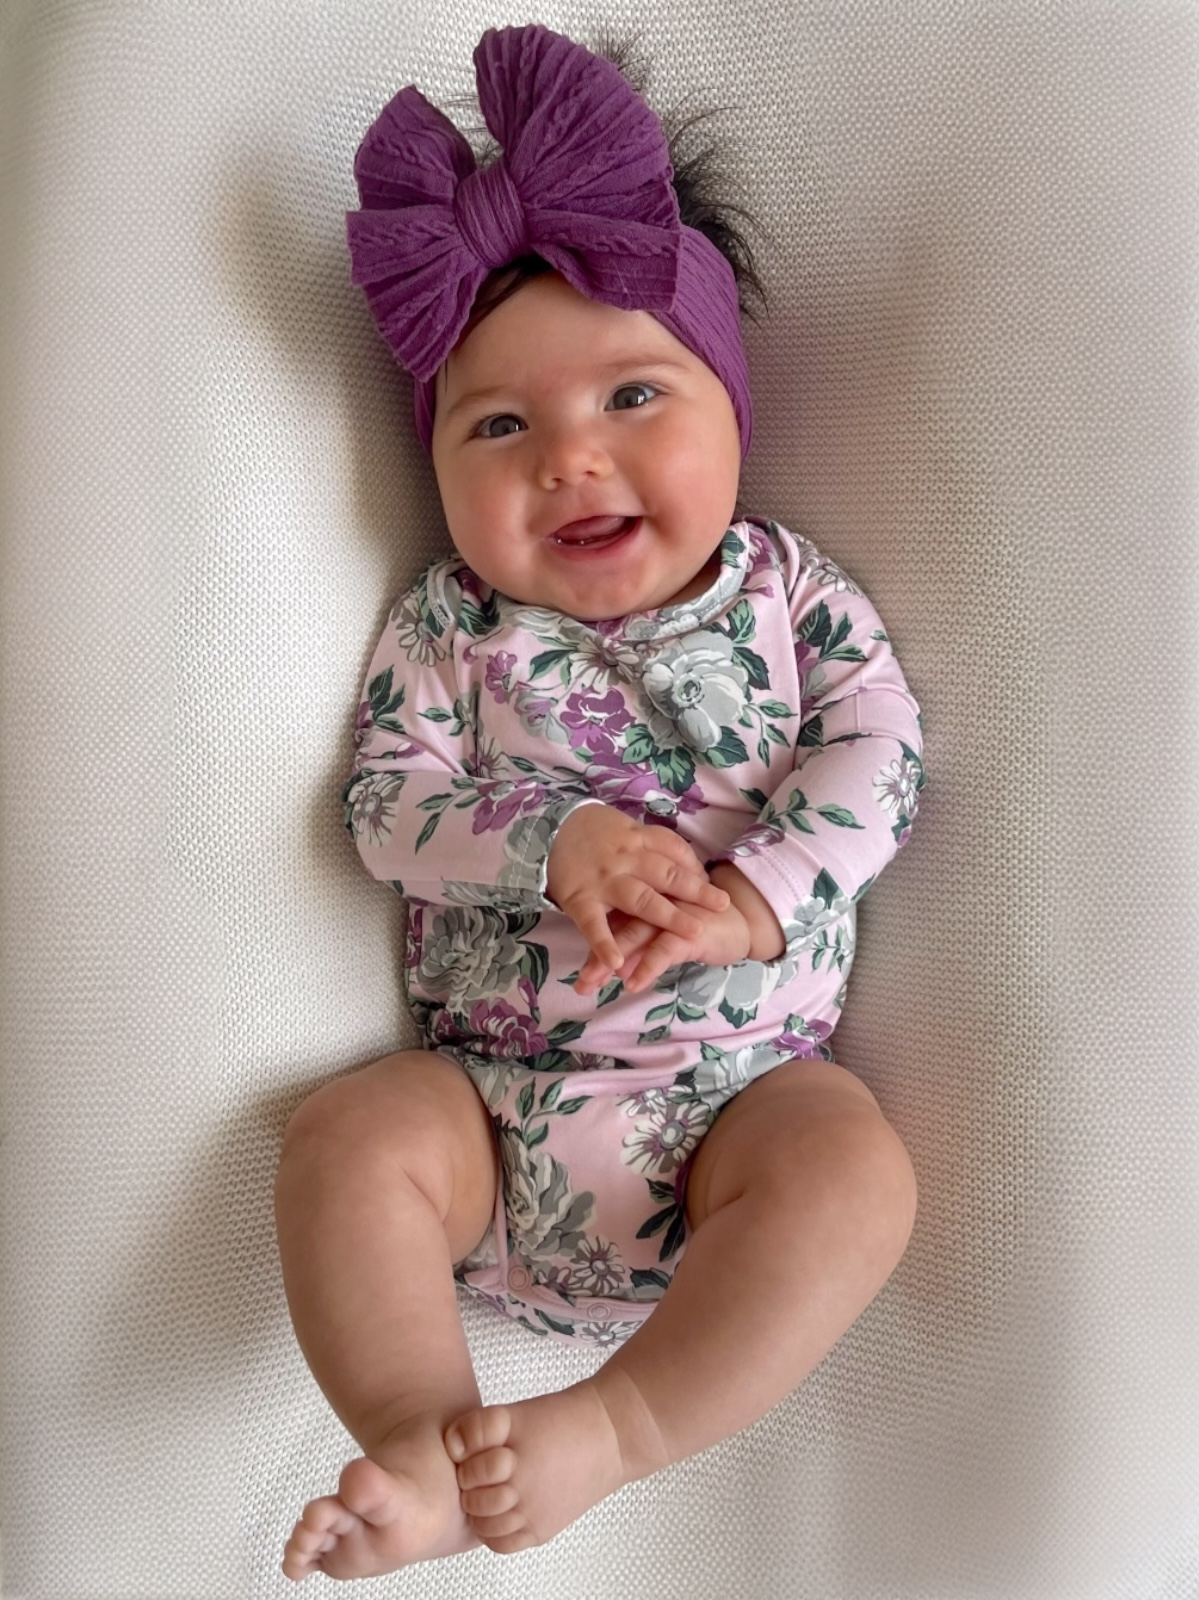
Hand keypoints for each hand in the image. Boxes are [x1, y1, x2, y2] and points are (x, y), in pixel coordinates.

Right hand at [546, 804, 729, 974]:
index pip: (674, 851)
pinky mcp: (580, 899)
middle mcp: (625, 859)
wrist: (543, 826)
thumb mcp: (620, 827)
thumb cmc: (587, 832)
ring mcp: (604, 880)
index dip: (694, 868)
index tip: (712, 884)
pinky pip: (595, 925)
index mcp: (636, 839)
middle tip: (722, 906)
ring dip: (669, 916)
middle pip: (667, 874)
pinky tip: (619, 962)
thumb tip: (679, 859)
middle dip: (696, 891)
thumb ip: (646, 843)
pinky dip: (605, 944)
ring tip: (695, 933)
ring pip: (641, 899)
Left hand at [575, 898, 751, 994]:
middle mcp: (652, 901)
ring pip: (634, 937)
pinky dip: (647, 967)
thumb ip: (641, 943)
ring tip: (593, 985)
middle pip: (617, 928)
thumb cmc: (701, 923)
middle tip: (581, 984)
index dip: (594, 945)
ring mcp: (670, 913)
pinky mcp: (689, 929)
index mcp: (644, 897)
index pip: (612, 920)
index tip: (580, 974)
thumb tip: (615, 969)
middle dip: (597, 958)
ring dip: (611, 963)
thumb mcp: (666, 932)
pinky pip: (663, 949)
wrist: (742, 920)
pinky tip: (633, 985)